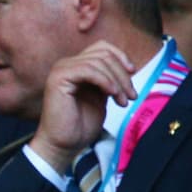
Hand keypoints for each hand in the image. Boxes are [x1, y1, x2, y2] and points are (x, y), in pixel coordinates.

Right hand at [28, 41, 137, 172]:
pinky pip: (89, 70)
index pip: (102, 47)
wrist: (64, 144)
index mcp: (75, 66)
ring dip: (117, 81)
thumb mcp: (101, 95)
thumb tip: (127, 65)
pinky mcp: (58, 78)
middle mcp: (66, 65)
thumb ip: (109, 78)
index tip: (132, 74)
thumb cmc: (81, 125)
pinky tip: (112, 95)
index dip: (121, 57)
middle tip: (131, 96)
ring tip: (123, 101)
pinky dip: (105, 81)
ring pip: (99, 61)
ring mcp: (61, 70)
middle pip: (104, 54)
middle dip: (122, 74)